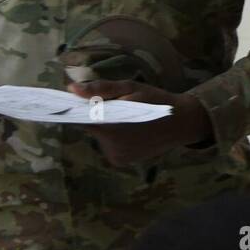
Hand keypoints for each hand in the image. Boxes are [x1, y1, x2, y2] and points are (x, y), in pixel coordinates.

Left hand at [66, 79, 211, 167]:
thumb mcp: (130, 87)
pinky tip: (130, 131)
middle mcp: (110, 146)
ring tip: (125, 117)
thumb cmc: (155, 100)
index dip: (74, 110)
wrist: (182, 122)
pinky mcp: (121, 161)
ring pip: (100, 136)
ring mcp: (116, 156)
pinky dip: (114, 137)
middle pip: (91, 127)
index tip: (67, 102)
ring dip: (106, 127)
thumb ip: (100, 89)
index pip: (80, 119)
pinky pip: (108, 146)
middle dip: (97, 116)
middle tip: (115, 104)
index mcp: (110, 126)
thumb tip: (71, 89)